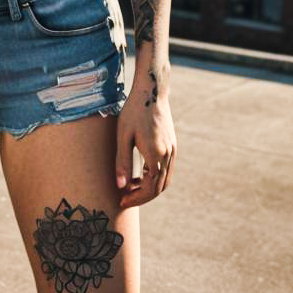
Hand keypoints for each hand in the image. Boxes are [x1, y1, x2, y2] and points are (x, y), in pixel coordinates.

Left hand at [114, 88, 175, 207]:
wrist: (151, 91)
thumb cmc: (133, 111)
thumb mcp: (123, 136)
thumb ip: (122, 162)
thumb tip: (121, 186)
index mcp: (156, 154)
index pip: (149, 188)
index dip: (136, 198)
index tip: (122, 201)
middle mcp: (168, 154)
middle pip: (159, 187)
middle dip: (142, 197)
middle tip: (125, 198)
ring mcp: (172, 150)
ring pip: (165, 180)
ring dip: (150, 188)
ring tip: (131, 188)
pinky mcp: (172, 145)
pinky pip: (166, 168)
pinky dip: (155, 177)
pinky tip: (141, 174)